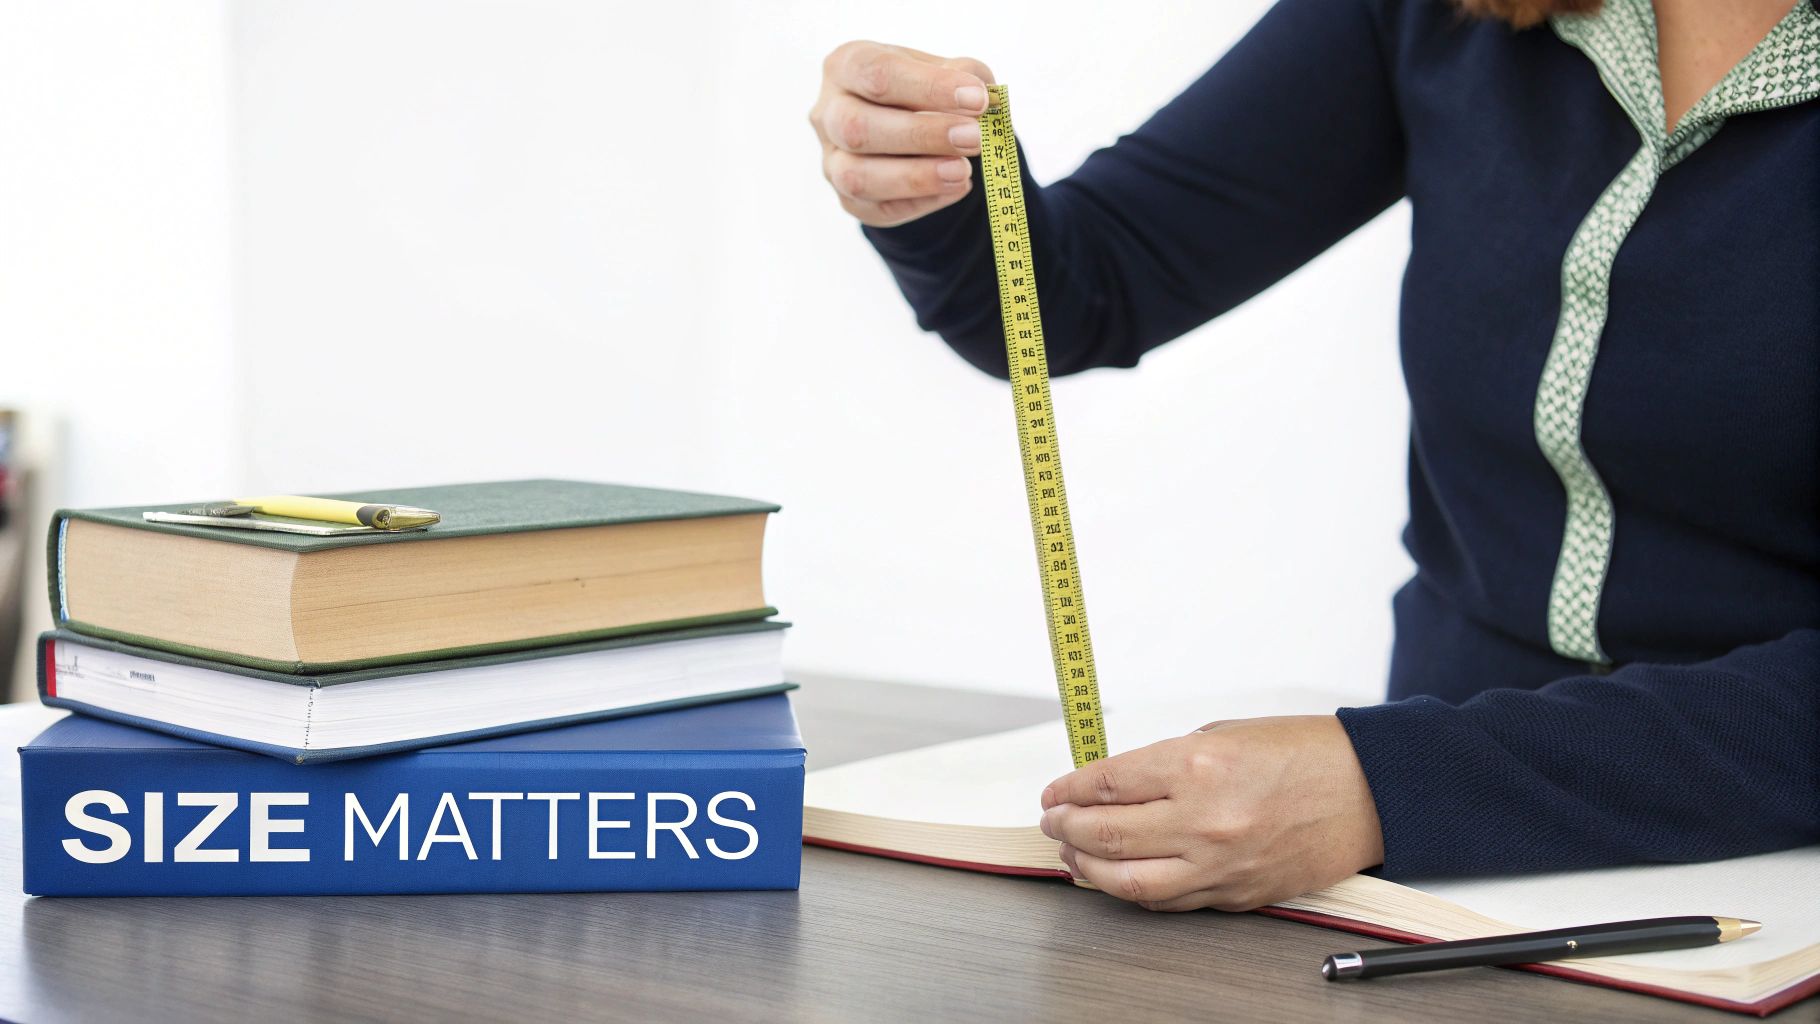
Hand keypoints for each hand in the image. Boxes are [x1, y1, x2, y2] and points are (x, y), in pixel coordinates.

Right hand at [810, 41, 993, 226]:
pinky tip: (954, 187)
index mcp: (846, 66)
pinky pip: (877, 209)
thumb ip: (964, 75)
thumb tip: (983, 100)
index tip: (977, 100)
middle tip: (974, 139)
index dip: (929, 87)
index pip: (877, 73)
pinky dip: (921, 201)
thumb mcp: (944, 69)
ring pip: (858, 177)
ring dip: (916, 177)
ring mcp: (832, 161)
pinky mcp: (849, 200)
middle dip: (921, 135)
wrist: (910, 128)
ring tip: (963, 171)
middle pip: (859, 127)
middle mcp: (828, 113)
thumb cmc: (923, 91)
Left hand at [1038, 716, 1384, 911]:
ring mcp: (1219, 864)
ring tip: (1072, 855)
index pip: (1105, 785)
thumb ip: (1164, 762)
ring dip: (1088, 869)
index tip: (1054, 794)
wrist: (1370, 791)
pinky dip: (1133, 891)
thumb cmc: (1304, 754)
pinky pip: (1169, 901)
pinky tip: (1116, 877)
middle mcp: (1204, 820)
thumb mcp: (1222, 733)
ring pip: (1128, 882)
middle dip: (1066, 829)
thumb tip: (1114, 784)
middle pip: (1105, 835)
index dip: (1067, 791)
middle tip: (1053, 823)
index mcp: (1197, 765)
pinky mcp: (1235, 895)